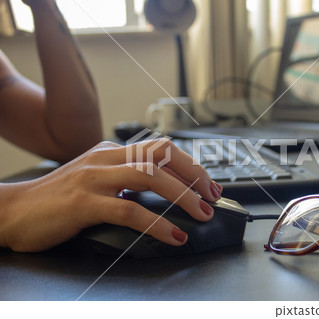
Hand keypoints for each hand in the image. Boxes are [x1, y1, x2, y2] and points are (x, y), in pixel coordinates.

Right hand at [0, 140, 222, 251]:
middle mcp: (105, 159)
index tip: (208, 185)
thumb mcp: (97, 181)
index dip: (190, 165)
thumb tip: (163, 192)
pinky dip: (157, 224)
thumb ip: (126, 181)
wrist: (13, 211)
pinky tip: (173, 235)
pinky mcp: (83, 203)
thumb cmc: (57, 199)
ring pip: (150, 177)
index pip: (161, 148)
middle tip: (212, 198)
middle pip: (161, 155)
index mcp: (111, 152)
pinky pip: (129, 211)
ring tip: (200, 214)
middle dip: (194, 176)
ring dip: (182, 196)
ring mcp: (94, 179)